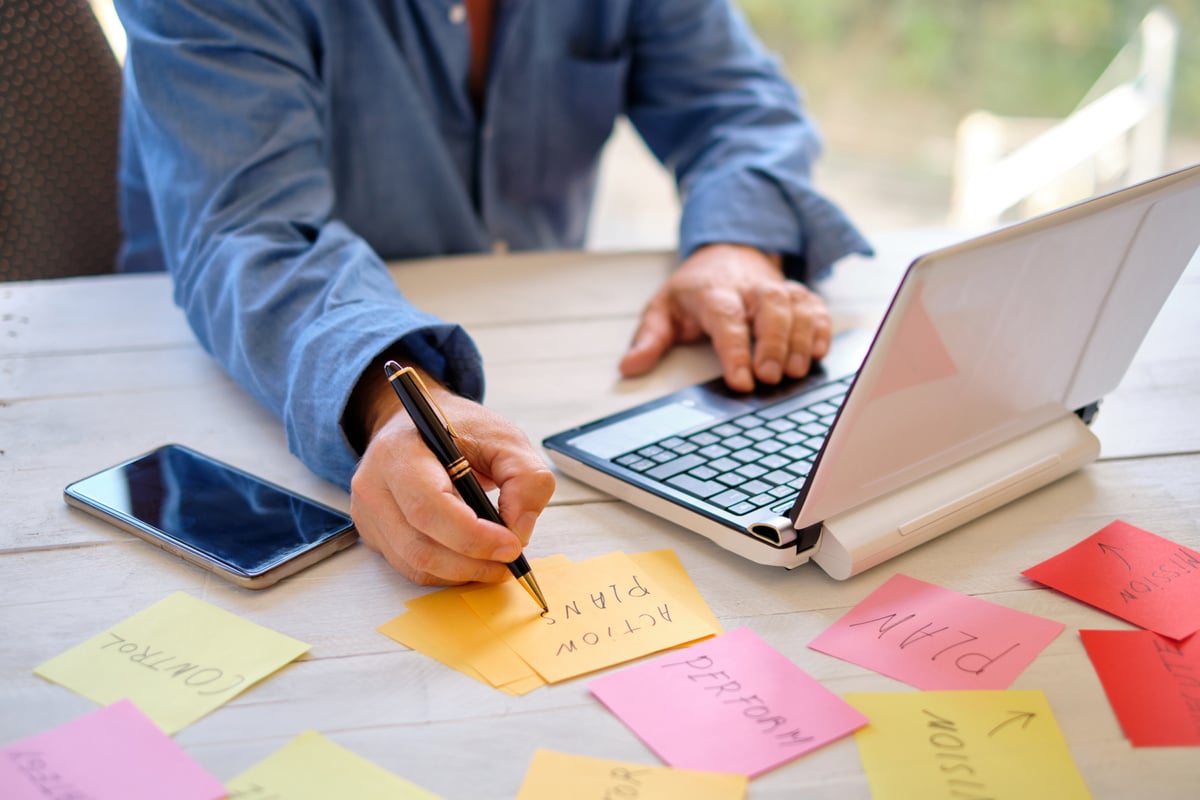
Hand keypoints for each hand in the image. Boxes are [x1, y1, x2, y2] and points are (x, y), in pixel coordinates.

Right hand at [347, 365, 554, 585]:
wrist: (421, 425)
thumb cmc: (460, 430)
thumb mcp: (505, 438)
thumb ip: (526, 478)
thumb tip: (518, 529)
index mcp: (400, 451)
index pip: (429, 506)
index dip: (473, 536)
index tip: (511, 545)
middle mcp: (374, 484)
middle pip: (420, 545)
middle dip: (473, 562)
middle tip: (510, 559)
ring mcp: (369, 513)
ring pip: (416, 564)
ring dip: (463, 572)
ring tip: (496, 561)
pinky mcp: (374, 533)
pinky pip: (411, 566)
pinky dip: (448, 571)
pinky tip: (472, 559)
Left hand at [619, 243, 831, 391]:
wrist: (726, 254)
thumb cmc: (695, 290)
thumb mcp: (662, 309)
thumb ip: (648, 338)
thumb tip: (629, 366)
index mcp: (712, 292)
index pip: (725, 319)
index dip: (734, 351)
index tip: (741, 382)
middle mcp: (749, 288)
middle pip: (769, 306)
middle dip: (773, 342)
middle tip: (771, 377)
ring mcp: (777, 288)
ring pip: (797, 304)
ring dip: (800, 339)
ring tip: (796, 371)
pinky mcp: (797, 295)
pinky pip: (816, 306)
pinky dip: (822, 327)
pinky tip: (819, 352)